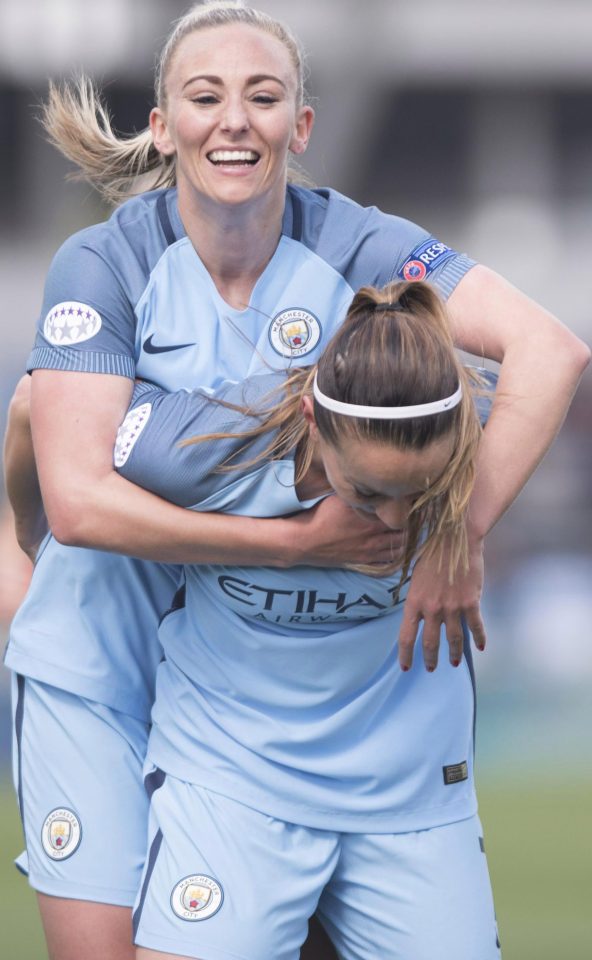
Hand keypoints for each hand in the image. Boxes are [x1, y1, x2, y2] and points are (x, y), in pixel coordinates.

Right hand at [286, 495, 399, 568]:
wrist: (305, 541)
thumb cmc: (321, 515)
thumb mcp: (341, 497)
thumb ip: (360, 494)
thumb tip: (373, 484)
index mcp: (372, 518)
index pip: (401, 514)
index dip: (408, 508)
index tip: (408, 503)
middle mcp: (374, 535)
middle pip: (404, 532)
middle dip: (409, 525)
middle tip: (408, 518)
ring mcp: (370, 550)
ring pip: (399, 548)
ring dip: (403, 540)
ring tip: (402, 532)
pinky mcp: (363, 561)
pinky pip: (387, 561)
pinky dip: (393, 554)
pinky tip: (391, 547)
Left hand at [398, 532, 486, 670]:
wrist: (455, 538)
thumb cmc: (433, 553)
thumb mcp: (415, 576)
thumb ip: (417, 598)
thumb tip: (418, 614)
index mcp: (414, 601)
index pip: (406, 636)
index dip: (406, 655)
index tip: (406, 667)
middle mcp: (432, 608)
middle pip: (430, 642)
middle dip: (430, 658)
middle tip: (431, 669)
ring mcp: (452, 606)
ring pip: (453, 639)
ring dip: (453, 653)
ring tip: (454, 662)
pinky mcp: (470, 602)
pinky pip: (475, 626)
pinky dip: (478, 639)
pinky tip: (480, 648)